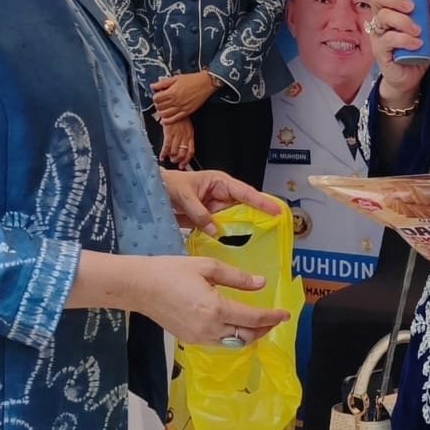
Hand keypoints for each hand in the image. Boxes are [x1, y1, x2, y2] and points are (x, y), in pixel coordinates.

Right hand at [134, 255, 289, 345]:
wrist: (140, 286)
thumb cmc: (171, 271)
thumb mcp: (207, 266)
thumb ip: (237, 278)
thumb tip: (261, 284)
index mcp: (215, 309)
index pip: (252, 318)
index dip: (272, 317)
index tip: (285, 314)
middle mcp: (209, 329)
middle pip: (246, 336)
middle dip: (264, 329)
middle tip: (274, 319)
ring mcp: (198, 337)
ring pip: (233, 344)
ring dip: (249, 335)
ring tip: (259, 323)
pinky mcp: (190, 340)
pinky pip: (219, 343)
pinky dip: (233, 338)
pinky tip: (236, 326)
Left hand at [152, 71, 216, 123]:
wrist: (205, 83)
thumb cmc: (192, 80)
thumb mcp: (176, 78)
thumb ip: (163, 83)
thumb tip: (153, 86)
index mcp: (172, 92)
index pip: (156, 98)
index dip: (155, 97)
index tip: (157, 95)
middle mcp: (175, 101)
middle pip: (159, 107)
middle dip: (157, 105)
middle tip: (160, 102)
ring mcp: (181, 108)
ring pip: (165, 114)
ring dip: (161, 113)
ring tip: (162, 109)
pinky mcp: (186, 112)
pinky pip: (174, 119)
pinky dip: (167, 121)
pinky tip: (164, 120)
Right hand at [159, 115, 194, 166]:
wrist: (174, 107)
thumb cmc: (180, 117)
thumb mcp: (187, 127)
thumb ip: (186, 137)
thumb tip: (182, 148)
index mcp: (190, 135)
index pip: (191, 151)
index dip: (187, 160)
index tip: (183, 165)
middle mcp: (184, 137)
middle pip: (182, 153)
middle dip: (178, 160)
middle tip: (175, 162)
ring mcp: (176, 135)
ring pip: (175, 152)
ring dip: (171, 158)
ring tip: (168, 158)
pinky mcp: (168, 133)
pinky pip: (167, 147)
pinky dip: (164, 153)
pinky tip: (162, 156)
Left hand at [164, 167, 283, 235]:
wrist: (153, 191)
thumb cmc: (169, 185)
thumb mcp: (185, 196)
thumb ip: (200, 214)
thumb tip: (216, 232)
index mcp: (220, 183)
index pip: (245, 192)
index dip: (262, 202)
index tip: (276, 211)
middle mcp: (222, 195)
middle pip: (244, 208)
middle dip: (257, 218)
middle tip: (273, 229)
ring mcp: (216, 208)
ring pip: (234, 220)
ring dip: (241, 230)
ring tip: (257, 241)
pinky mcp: (208, 219)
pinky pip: (221, 228)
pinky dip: (226, 237)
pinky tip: (234, 246)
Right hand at [368, 0, 429, 109]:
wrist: (413, 76)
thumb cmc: (418, 48)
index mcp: (389, 10)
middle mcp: (380, 20)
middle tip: (412, 6)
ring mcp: (378, 35)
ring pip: (382, 18)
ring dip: (403, 21)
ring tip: (418, 31)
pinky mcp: (380, 52)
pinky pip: (388, 40)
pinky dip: (404, 39)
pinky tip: (416, 44)